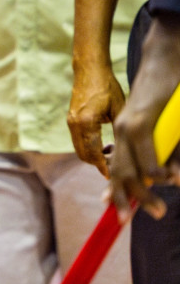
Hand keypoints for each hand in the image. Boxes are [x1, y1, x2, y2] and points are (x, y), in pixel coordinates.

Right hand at [68, 60, 125, 176]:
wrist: (89, 70)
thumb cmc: (107, 87)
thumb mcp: (118, 110)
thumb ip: (118, 132)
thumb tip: (122, 153)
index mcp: (86, 122)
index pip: (93, 153)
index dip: (102, 166)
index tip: (112, 175)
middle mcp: (74, 124)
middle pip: (83, 155)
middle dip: (97, 164)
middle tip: (113, 166)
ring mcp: (70, 122)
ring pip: (79, 149)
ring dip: (92, 156)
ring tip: (109, 156)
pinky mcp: (70, 119)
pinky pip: (77, 140)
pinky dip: (88, 147)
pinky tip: (102, 145)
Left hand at [110, 13, 179, 220]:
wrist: (163, 62)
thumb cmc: (167, 96)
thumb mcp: (165, 131)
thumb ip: (165, 154)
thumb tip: (169, 179)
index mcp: (124, 134)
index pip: (117, 167)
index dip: (114, 191)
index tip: (115, 212)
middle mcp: (121, 132)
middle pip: (119, 172)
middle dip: (125, 199)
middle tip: (128, 221)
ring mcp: (128, 125)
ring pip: (129, 166)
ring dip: (142, 190)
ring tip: (156, 208)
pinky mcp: (140, 118)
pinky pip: (144, 148)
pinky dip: (153, 166)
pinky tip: (162, 179)